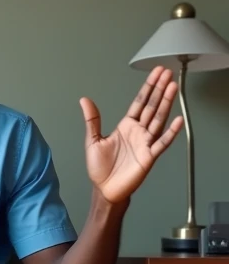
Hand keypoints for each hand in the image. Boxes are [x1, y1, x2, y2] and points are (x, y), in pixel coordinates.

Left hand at [81, 66, 182, 205]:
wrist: (104, 190)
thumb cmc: (100, 169)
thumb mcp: (92, 140)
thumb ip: (92, 120)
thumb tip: (85, 100)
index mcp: (126, 126)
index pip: (140, 102)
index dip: (148, 87)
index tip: (156, 73)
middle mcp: (138, 132)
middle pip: (151, 106)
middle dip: (159, 89)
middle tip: (167, 73)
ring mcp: (145, 143)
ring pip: (158, 119)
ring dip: (165, 103)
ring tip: (172, 88)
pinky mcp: (149, 157)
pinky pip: (161, 143)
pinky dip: (170, 132)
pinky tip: (177, 120)